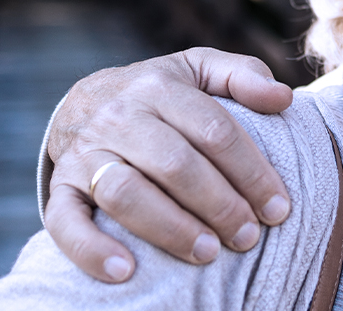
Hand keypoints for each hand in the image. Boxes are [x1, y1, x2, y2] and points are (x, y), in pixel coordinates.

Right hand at [42, 48, 294, 281]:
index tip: (278, 208)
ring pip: (126, 193)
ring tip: (207, 254)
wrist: (85, 101)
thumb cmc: (161, 93)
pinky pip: (65, 222)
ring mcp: (86, 152)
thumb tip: (283, 98)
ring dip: (170, 229)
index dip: (252, 172)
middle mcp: (120, 117)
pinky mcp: (59, 186)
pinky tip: (126, 272)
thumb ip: (243, 75)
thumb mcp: (201, 70)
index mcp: (160, 87)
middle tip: (248, 238)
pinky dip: (91, 249)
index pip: (215, 130)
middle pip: (175, 164)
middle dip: (219, 205)